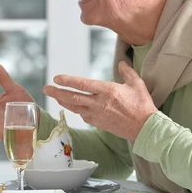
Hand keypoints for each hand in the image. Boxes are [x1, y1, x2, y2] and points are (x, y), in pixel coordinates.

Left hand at [42, 61, 156, 141]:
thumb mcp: (137, 84)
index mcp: (107, 91)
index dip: (68, 81)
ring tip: (54, 95)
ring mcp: (97, 115)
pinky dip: (77, 110)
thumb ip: (127, 72)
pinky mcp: (98, 124)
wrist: (146, 129)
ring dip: (63, 101)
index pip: (83, 85)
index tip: (56, 78)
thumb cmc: (143, 105)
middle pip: (73, 98)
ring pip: (75, 107)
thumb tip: (122, 63)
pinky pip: (83, 115)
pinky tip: (73, 106)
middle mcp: (99, 103)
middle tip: (46, 88)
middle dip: (57, 92)